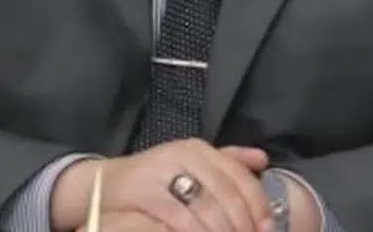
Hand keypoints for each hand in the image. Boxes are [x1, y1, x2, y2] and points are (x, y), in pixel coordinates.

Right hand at [52, 139, 273, 231]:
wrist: (104, 186)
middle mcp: (182, 155)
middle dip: (243, 224)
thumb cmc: (154, 180)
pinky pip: (181, 218)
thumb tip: (262, 159)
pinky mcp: (145, 193)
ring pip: (207, 207)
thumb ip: (226, 162)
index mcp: (198, 149)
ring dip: (224, 231)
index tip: (268, 229)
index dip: (257, 204)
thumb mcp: (190, 166)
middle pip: (226, 193)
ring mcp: (163, 173)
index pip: (238, 175)